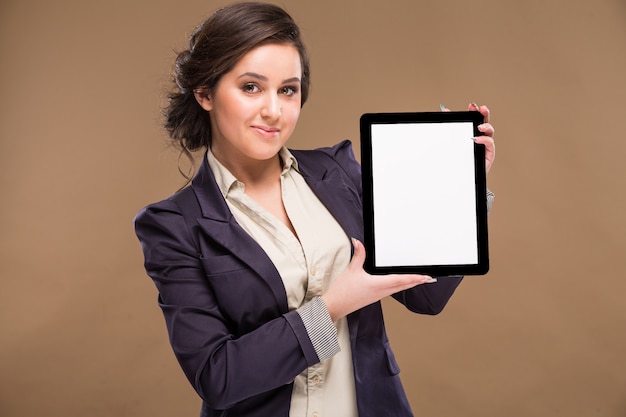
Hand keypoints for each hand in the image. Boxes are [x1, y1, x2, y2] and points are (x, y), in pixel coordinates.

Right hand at [321, 239, 436, 321]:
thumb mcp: (351, 269)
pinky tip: (399, 284)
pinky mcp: (373, 297)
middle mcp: (381, 292)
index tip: (425, 277)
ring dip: (409, 284)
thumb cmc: (342, 292)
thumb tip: (358, 242)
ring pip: (398, 289)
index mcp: (378, 284)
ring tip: (418, 281)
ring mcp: (378, 296)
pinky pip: (391, 291)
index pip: (401, 280)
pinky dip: (399, 287)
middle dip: (416, 282)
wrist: (334, 307)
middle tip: (428, 278)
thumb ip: (358, 254)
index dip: (415, 278)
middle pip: (403, 286)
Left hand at [441, 103, 495, 173]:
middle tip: (481, 109)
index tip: (471, 105)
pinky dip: (484, 140)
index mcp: (471, 133)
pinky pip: (489, 144)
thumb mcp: (451, 140)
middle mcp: (480, 137)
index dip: (475, 111)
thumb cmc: (457, 159)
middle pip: (485, 122)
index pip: (475, 119)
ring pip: (489, 132)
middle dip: (484, 114)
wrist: (460, 176)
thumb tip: (444, 111)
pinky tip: (477, 139)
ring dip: (486, 127)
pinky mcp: (488, 154)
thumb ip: (449, 126)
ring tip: (479, 127)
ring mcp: (485, 145)